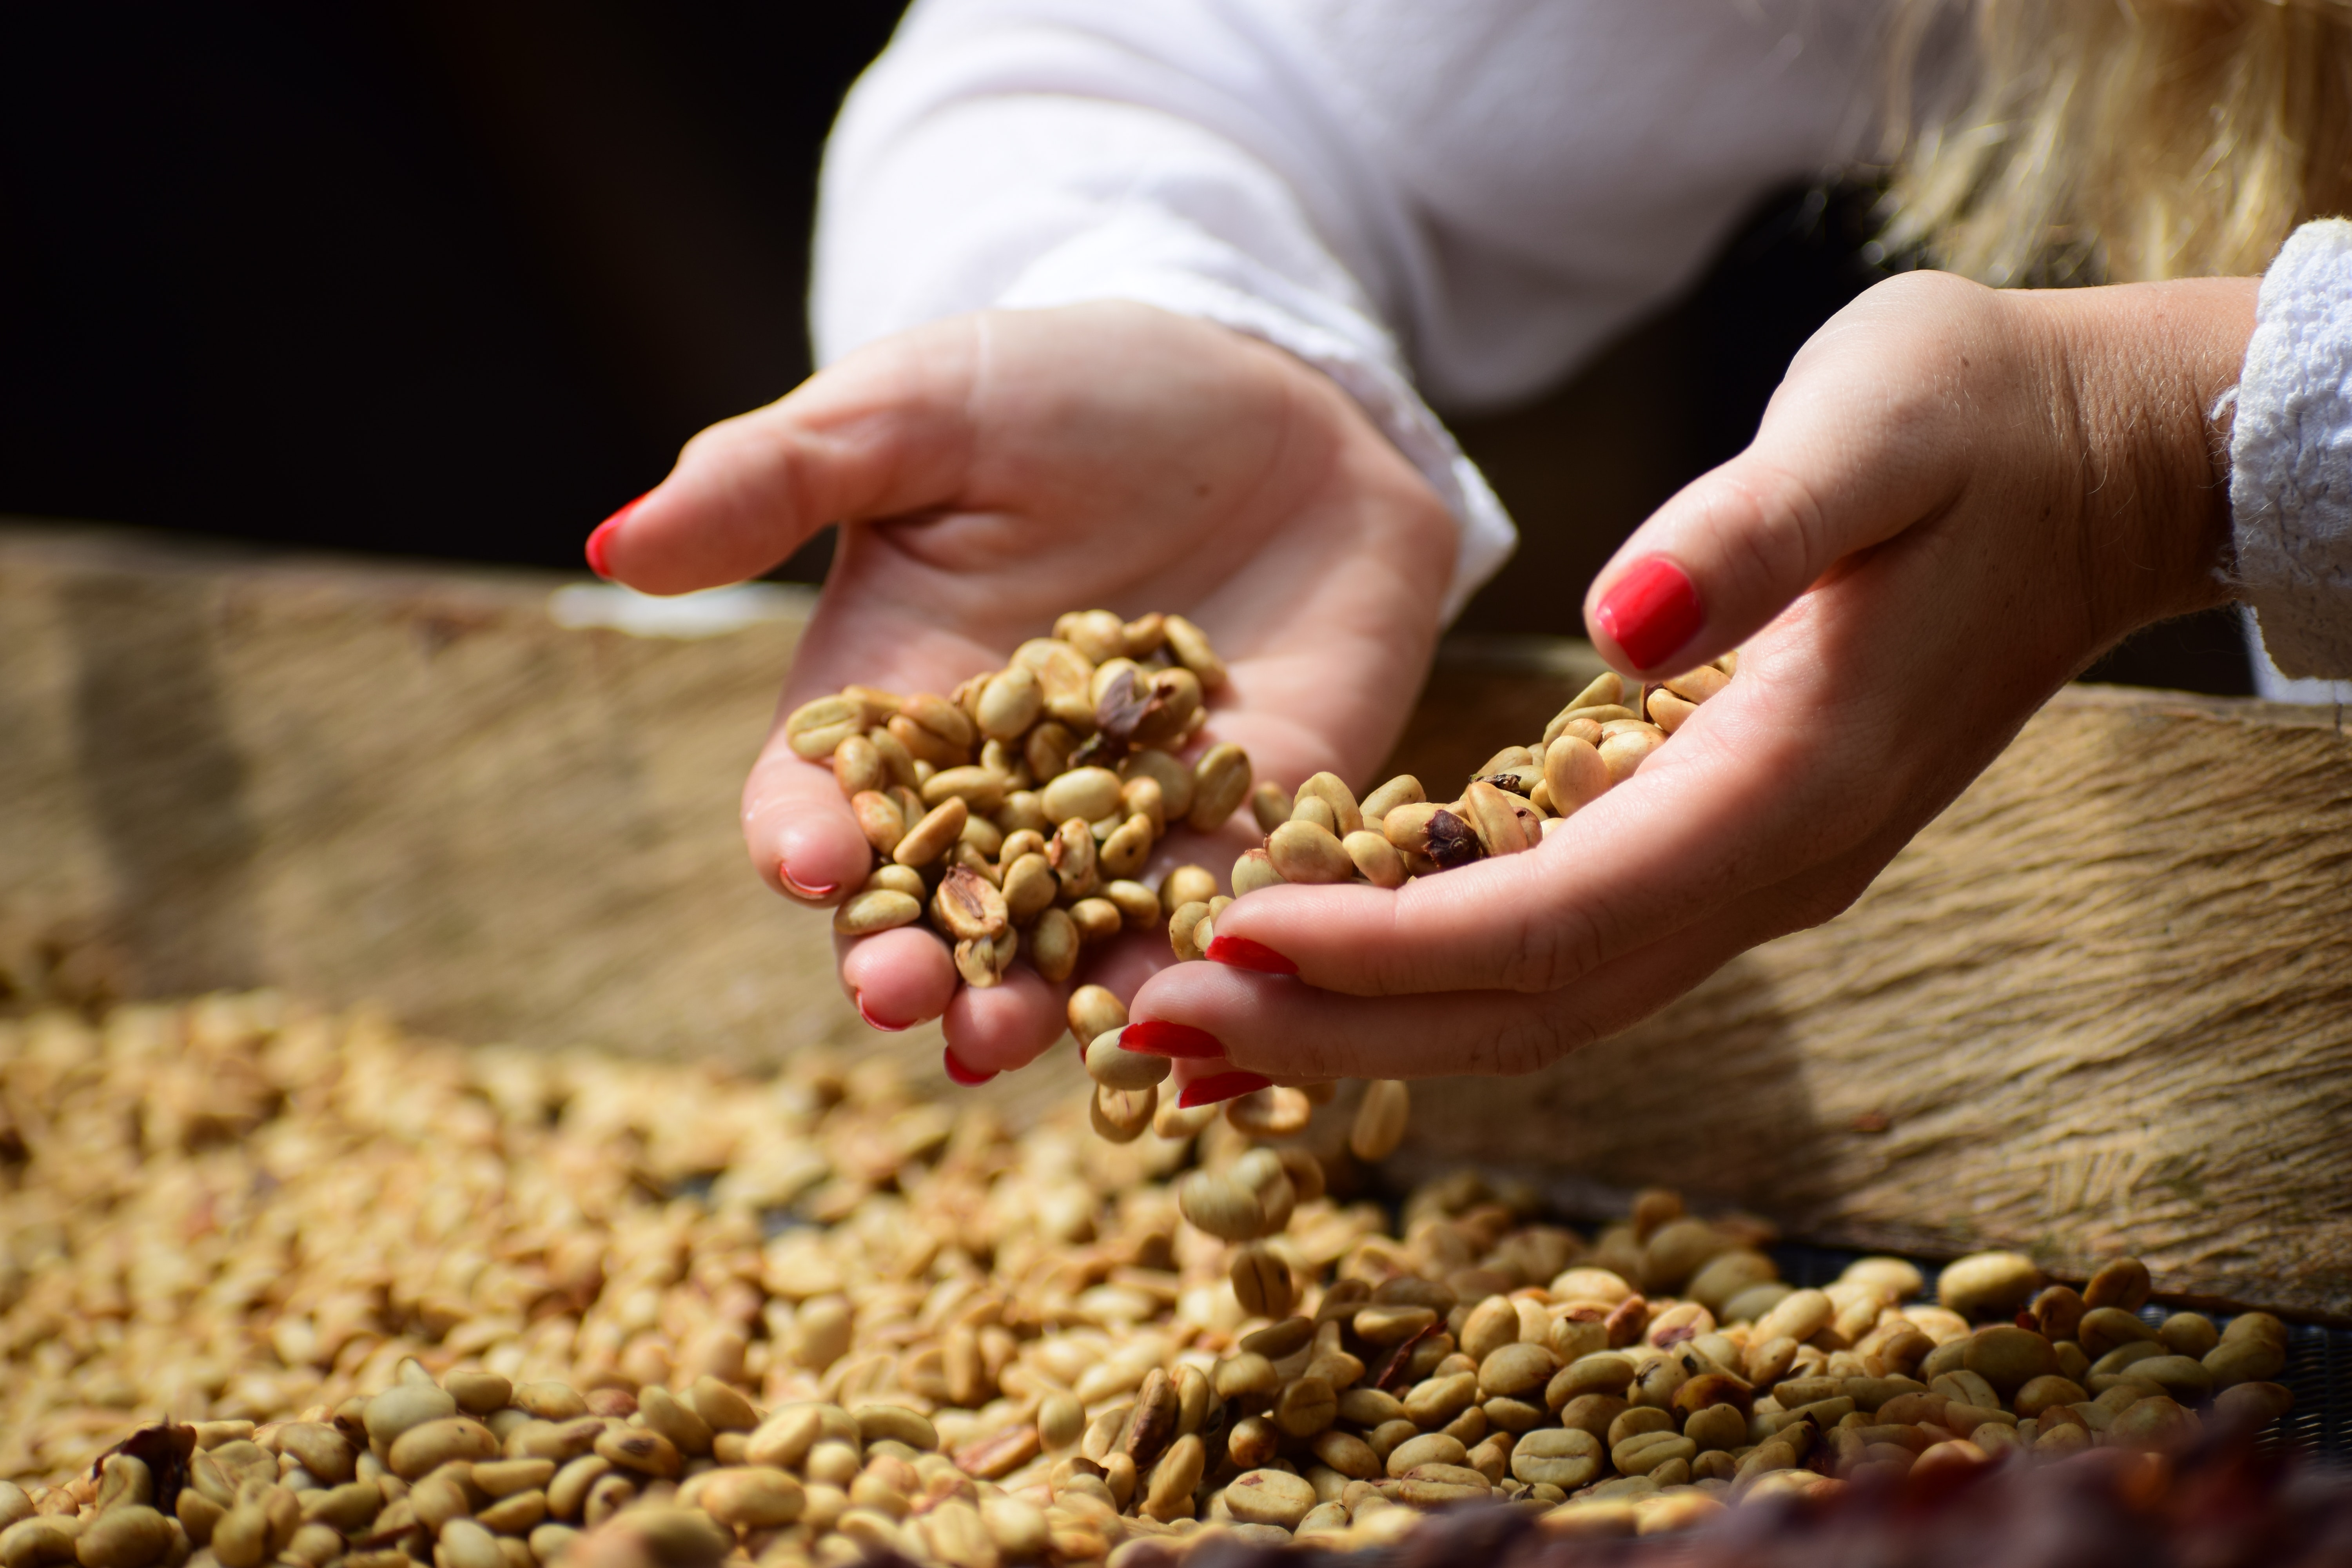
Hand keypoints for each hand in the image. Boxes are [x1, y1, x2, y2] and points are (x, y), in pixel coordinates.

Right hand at [587, 302, 1458, 1073]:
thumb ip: (771, 478)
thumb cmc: (1072, 385)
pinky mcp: (1256, 820)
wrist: (1272, 388)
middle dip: (921, 962)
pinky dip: (1213, 964)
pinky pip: (1227, 912)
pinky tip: (1199, 1015)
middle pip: (943, 903)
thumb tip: (618, 543)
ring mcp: (1134, 817)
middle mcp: (1007, 787)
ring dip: (1056, 1002)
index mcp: (897, 702)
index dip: (804, 840)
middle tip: (910, 1003)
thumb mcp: (915, 408)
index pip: (823, 799)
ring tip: (1036, 1042)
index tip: (809, 866)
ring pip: (1079, 941)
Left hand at [1125, 268, 2258, 1094]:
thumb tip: (1623, 625)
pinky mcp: (1716, 848)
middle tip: (1146, 1028)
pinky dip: (1425, 977)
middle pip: (1523, 1006)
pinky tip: (1313, 966)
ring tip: (1188, 1027)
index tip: (1224, 943)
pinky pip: (1553, 952)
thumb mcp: (1880, 427)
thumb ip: (1758, 531)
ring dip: (1360, 1027)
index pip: (1554, 917)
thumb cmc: (1978, 420)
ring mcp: (1744, 876)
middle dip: (1333, 1028)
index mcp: (1785, 786)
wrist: (2093, 468)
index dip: (1384, 947)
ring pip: (1532, 1006)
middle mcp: (1762, 871)